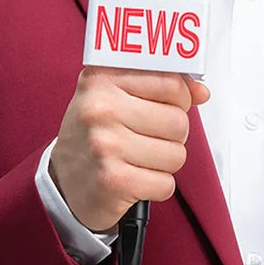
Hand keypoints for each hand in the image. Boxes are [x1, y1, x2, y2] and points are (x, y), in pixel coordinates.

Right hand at [49, 65, 209, 232]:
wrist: (62, 182)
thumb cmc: (95, 134)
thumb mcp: (116, 95)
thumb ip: (160, 84)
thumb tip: (201, 91)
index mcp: (102, 79)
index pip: (171, 82)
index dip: (180, 98)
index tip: (170, 104)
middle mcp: (100, 109)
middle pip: (178, 121)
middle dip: (172, 135)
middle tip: (148, 137)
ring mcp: (105, 145)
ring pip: (177, 154)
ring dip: (165, 162)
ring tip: (139, 158)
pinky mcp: (113, 181)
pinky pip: (166, 184)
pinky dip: (157, 186)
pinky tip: (136, 178)